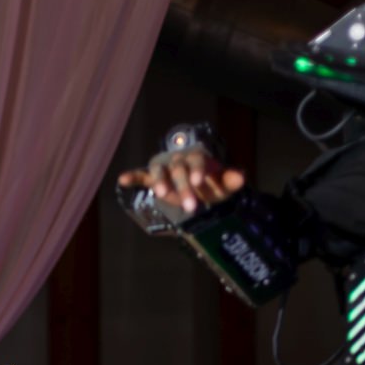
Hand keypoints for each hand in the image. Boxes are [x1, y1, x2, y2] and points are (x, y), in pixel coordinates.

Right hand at [118, 150, 245, 216]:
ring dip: (160, 181)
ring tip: (160, 194)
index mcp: (197, 157)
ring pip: (160, 170)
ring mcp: (165, 167)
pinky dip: (133, 176)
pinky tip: (123, 180)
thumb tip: (242, 177)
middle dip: (184, 187)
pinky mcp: (153, 177)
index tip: (199, 182)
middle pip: (179, 169)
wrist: (198, 188)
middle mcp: (179, 159)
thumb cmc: (210, 184)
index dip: (198, 169)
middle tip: (191, 207)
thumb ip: (230, 180)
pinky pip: (142, 174)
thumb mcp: (222, 184)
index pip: (196, 159)